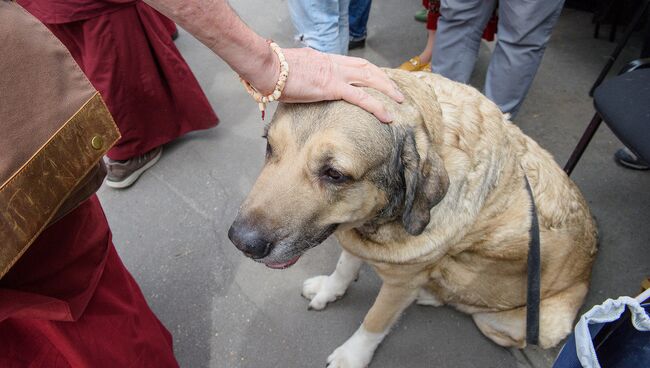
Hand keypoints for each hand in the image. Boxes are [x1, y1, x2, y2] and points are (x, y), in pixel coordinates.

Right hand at [252, 47, 404, 122]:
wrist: (265, 67)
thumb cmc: (270, 72)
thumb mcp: (291, 72)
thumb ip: (301, 77)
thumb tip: (299, 83)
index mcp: (323, 59)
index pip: (352, 63)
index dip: (368, 71)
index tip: (377, 79)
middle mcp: (333, 64)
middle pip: (366, 68)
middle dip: (383, 79)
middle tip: (395, 91)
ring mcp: (334, 74)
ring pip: (370, 79)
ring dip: (387, 90)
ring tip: (399, 101)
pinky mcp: (332, 87)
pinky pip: (361, 97)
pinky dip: (377, 106)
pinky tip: (387, 115)